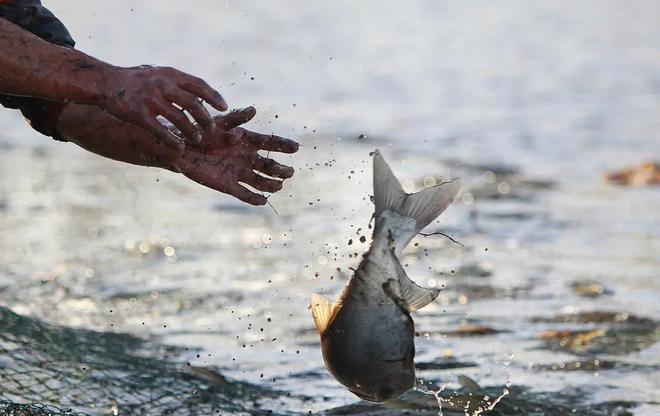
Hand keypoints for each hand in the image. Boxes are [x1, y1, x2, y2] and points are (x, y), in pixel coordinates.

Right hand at [100, 65, 227, 149]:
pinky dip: (172, 140)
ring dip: (191, 131)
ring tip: (198, 139)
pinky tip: (180, 148)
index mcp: (169, 74)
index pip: (199, 84)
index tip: (224, 107)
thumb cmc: (134, 79)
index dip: (213, 97)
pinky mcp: (138, 114)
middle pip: (193, 104)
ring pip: (180, 119)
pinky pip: (160, 130)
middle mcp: (162, 84)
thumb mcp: (157, 73)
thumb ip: (176, 82)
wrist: (103, 81)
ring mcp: (150, 99)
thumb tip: (200, 91)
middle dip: (205, 119)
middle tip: (212, 129)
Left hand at [174, 106, 298, 204]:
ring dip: (271, 185)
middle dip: (280, 170)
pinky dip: (253, 198)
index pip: (270, 143)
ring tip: (278, 186)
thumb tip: (253, 110)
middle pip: (269, 165)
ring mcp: (238, 172)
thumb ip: (236, 118)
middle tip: (289, 172)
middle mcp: (247, 157)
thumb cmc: (200, 131)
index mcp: (248, 140)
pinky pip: (244, 194)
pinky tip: (263, 201)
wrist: (181, 148)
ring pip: (260, 181)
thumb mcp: (219, 122)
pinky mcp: (227, 185)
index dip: (283, 145)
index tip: (295, 148)